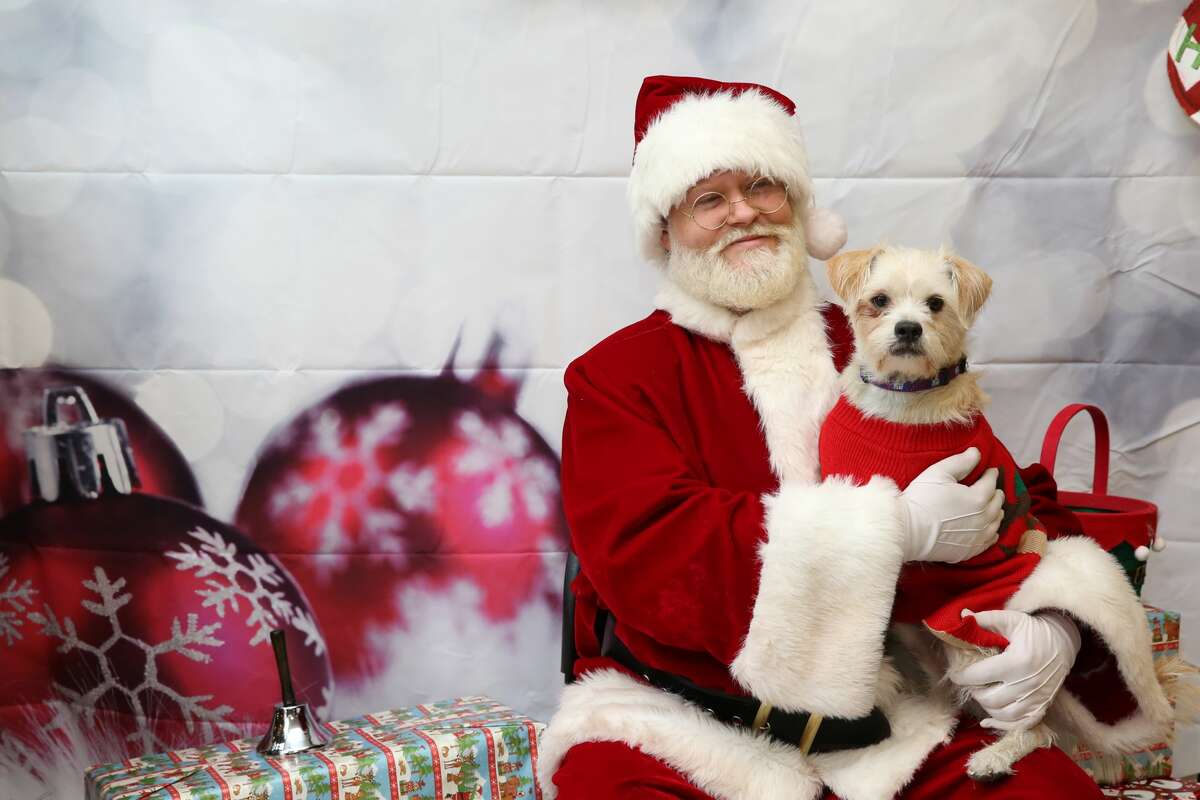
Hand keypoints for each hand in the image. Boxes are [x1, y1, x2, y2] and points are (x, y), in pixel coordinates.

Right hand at [899, 448, 1004, 562]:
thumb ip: (961, 462)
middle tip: (990, 487)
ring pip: (997, 521)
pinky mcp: (971, 550)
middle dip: (995, 492)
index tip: (989, 470)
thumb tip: (977, 452)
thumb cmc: (921, 499)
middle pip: (998, 501)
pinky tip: (987, 527)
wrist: (907, 531)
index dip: (990, 474)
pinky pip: (990, 539)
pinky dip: (992, 530)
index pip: (991, 482)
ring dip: (996, 511)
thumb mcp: (938, 473)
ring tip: (991, 506)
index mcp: (978, 497)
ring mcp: (979, 536)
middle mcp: (984, 518)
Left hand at [950, 609, 1082, 730]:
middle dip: (973, 691)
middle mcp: (1027, 684)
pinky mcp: (1042, 706)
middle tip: (968, 682)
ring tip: (980, 693)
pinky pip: (1020, 724)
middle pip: (989, 699)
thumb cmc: (1034, 629)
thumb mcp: (1011, 619)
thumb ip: (985, 619)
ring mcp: (1036, 698)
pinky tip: (989, 721)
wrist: (1063, 642)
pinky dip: (1003, 725)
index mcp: (1017, 662)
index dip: (961, 676)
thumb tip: (961, 616)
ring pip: (1002, 714)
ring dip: (986, 706)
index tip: (954, 673)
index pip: (979, 676)